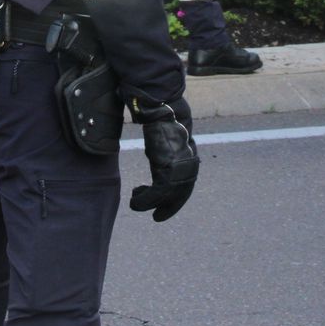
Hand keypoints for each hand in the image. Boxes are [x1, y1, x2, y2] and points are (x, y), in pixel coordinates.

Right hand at [129, 98, 197, 222]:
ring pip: (167, 196)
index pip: (186, 185)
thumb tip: (160, 144)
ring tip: (136, 202)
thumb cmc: (163, 116)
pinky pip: (157, 194)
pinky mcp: (167, 168)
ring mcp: (178, 167)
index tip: (165, 208)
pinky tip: (135, 199)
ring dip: (150, 203)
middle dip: (168, 207)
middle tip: (156, 217)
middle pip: (181, 195)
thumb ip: (168, 144)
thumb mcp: (167, 133)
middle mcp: (187, 165)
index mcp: (188, 157)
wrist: (162, 108)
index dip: (177, 200)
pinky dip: (145, 200)